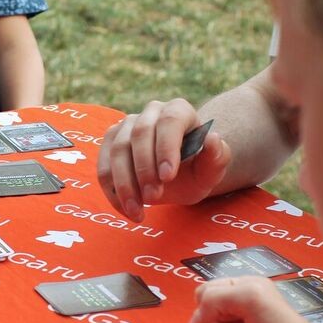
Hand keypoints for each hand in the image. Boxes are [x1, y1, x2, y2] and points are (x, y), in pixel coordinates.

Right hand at [98, 99, 232, 221]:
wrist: (179, 175)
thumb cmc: (197, 169)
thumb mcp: (213, 169)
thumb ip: (218, 156)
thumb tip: (213, 139)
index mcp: (179, 111)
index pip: (170, 121)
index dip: (166, 147)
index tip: (168, 177)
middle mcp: (151, 112)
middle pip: (139, 134)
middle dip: (144, 168)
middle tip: (154, 197)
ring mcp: (127, 125)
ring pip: (117, 151)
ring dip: (125, 184)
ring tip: (138, 211)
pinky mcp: (110, 143)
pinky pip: (103, 167)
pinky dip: (112, 191)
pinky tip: (127, 210)